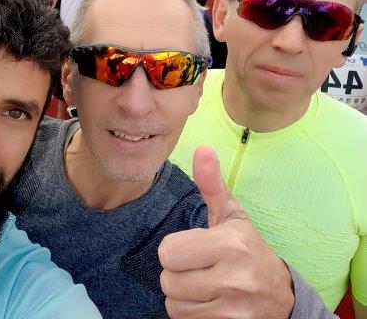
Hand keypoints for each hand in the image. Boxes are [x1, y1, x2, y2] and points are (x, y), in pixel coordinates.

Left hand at [158, 146, 294, 318]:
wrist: (284, 296)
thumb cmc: (249, 249)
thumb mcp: (232, 215)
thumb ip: (212, 184)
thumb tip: (202, 149)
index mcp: (230, 244)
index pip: (168, 252)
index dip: (174, 250)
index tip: (191, 248)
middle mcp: (233, 278)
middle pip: (167, 280)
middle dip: (175, 273)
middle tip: (195, 267)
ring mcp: (233, 308)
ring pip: (173, 303)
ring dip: (181, 294)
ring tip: (202, 284)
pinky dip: (190, 312)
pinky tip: (208, 301)